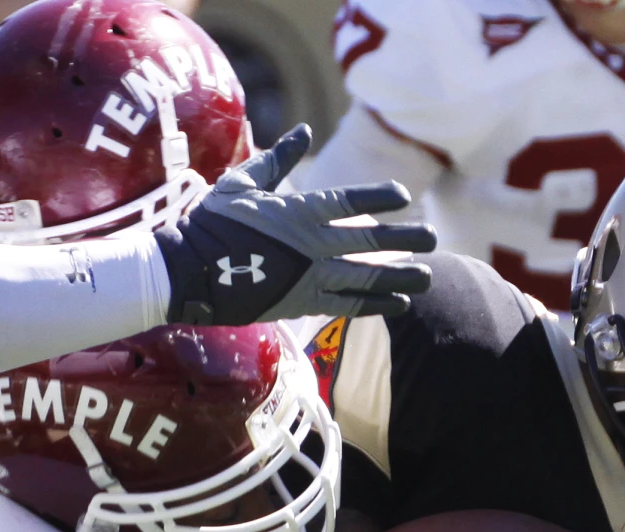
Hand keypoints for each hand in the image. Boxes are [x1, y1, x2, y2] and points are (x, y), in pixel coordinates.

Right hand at [154, 124, 436, 324]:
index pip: (348, 201)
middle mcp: (310, 244)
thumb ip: (278, 161)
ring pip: (365, 276)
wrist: (191, 273)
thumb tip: (305, 133)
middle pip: (368, 240)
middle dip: (404, 239)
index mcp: (298, 211)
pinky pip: (347, 305)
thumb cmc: (211, 224)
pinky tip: (400, 304)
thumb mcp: (243, 184)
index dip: (378, 196)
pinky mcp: (302, 303)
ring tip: (427, 276)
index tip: (404, 196)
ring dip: (400, 277)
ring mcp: (308, 276)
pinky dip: (376, 305)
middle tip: (433, 238)